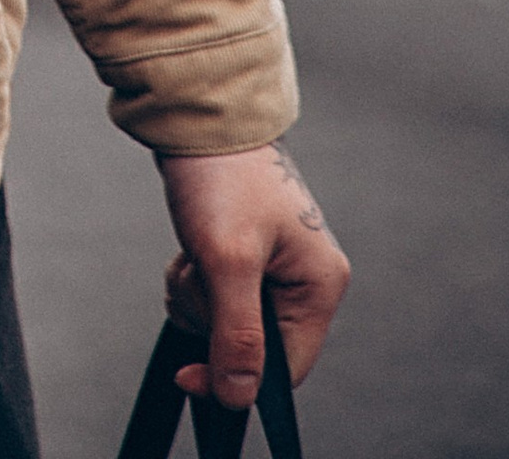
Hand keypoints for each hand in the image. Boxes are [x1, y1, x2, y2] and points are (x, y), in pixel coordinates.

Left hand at [157, 142, 350, 408]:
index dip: (236, 379)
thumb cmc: (222, 174)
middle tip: (199, 272)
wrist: (196, 112)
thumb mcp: (228, 262)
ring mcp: (273, 264)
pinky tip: (189, 247)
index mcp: (320, 285)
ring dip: (196, 294)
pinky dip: (193, 277)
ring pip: (225, 319)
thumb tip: (238, 395)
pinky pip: (213, 292)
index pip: (285, 368)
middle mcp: (304, 278)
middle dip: (211, 317)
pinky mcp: (243, 251)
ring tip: (193, 251)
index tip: (188, 375)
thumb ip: (238, 335)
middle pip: (251, 344)